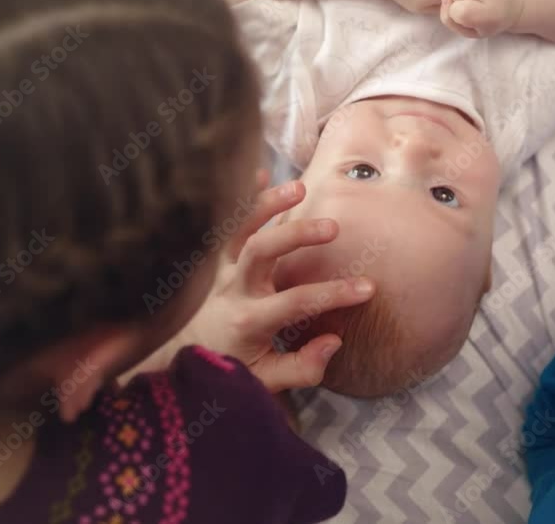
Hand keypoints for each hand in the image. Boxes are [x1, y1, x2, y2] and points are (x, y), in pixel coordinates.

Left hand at [184, 174, 376, 392]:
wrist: (187, 357)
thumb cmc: (236, 368)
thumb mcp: (268, 381)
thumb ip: (302, 368)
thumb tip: (334, 341)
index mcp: (249, 321)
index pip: (296, 303)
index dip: (334, 294)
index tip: (367, 287)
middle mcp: (232, 290)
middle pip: (260, 252)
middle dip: (296, 235)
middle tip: (333, 228)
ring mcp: (222, 271)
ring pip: (239, 230)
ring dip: (267, 205)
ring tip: (299, 187)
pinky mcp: (218, 260)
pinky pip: (224, 225)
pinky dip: (241, 199)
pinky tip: (260, 173)